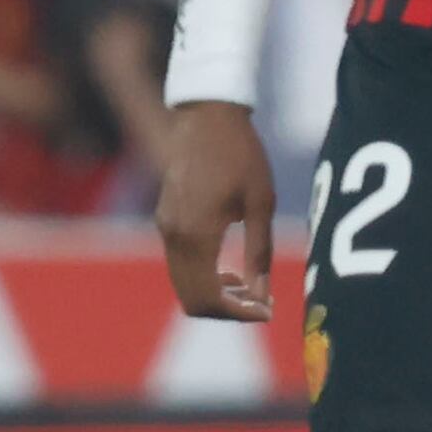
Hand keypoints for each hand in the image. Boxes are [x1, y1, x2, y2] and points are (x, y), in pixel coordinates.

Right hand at [151, 97, 277, 321]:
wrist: (206, 116)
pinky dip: (202, 277)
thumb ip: (258, 254)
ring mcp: (165, 229)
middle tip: (260, 304)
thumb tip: (259, 296)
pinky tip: (228, 266)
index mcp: (197, 235)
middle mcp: (174, 237)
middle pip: (192, 300)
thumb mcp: (260, 204)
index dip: (239, 314)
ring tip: (248, 285)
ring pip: (183, 285)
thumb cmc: (241, 154)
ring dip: (214, 294)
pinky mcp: (165, 220)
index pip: (209, 298)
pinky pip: (179, 265)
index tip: (267, 312)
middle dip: (226, 310)